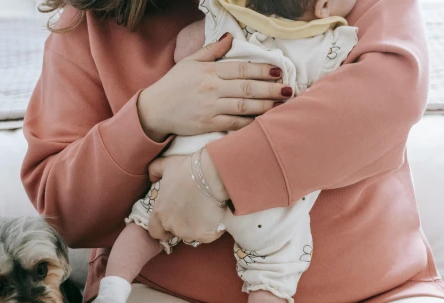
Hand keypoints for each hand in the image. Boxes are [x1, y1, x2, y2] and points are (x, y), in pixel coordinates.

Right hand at [137, 33, 288, 141]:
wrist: (155, 110)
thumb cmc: (173, 85)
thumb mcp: (190, 62)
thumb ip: (212, 51)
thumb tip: (230, 38)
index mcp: (209, 72)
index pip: (241, 69)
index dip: (262, 70)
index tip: (278, 72)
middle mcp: (212, 89)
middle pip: (247, 88)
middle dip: (270, 89)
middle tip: (288, 90)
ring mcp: (211, 108)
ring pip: (244, 106)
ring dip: (265, 106)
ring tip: (280, 104)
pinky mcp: (208, 125)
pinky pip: (234, 123)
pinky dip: (249, 123)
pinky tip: (262, 121)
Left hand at [148, 151, 227, 243]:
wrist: (211, 175)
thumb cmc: (188, 169)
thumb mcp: (166, 165)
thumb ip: (154, 170)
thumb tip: (151, 177)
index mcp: (159, 213)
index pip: (155, 231)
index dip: (163, 228)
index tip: (173, 219)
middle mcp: (171, 226)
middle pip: (175, 233)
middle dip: (182, 226)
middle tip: (192, 212)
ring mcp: (188, 233)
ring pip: (192, 235)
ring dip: (197, 227)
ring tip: (205, 211)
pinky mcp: (205, 235)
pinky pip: (208, 236)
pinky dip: (212, 228)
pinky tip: (216, 215)